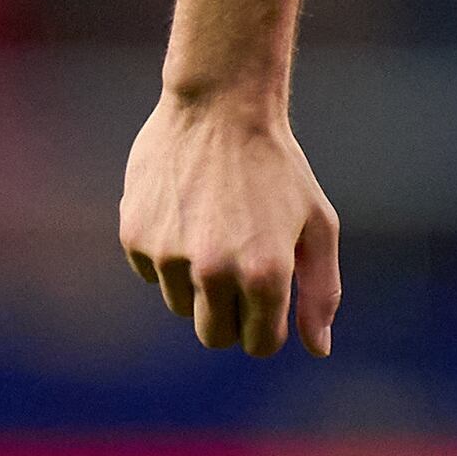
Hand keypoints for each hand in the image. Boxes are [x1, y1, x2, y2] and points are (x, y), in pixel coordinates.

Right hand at [119, 89, 342, 355]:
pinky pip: (151, 273)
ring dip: (197, 283)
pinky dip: (167, 254)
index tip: (269, 297)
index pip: (259, 344)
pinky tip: (185, 211)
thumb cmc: (278, 168)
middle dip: (230, 316)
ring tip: (214, 228)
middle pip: (215, 337)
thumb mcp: (318, 226)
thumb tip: (318, 349)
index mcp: (264, 274)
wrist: (220, 106)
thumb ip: (321, 292)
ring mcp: (169, 256)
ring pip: (181, 306)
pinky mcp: (135, 237)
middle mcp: (213, 272)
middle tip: (240, 269)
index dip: (267, 325)